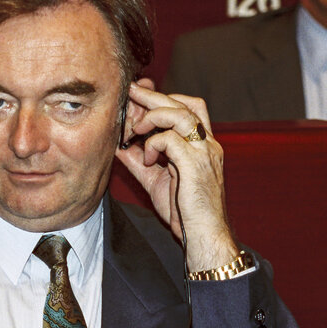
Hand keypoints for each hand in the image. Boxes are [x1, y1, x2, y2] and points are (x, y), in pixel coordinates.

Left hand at [115, 80, 237, 271]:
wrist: (204, 236)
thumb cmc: (185, 212)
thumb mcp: (156, 181)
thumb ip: (140, 162)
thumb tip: (119, 146)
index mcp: (203, 145)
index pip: (190, 107)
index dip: (165, 97)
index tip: (140, 95)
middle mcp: (208, 144)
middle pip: (183, 104)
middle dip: (153, 96)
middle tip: (131, 91)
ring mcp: (204, 152)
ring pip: (179, 114)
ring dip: (152, 116)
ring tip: (136, 128)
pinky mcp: (196, 165)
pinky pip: (171, 139)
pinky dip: (153, 144)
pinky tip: (147, 158)